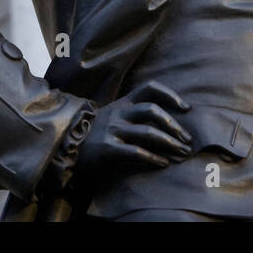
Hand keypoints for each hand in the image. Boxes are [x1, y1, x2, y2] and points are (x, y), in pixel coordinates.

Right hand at [74, 81, 193, 179]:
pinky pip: (136, 152)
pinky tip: (164, 164)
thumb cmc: (95, 134)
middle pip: (153, 111)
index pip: (150, 88)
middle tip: (187, 140)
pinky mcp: (108, 148)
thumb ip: (133, 115)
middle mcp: (119, 113)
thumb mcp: (113, 116)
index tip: (186, 108)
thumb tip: (165, 122)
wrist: (65, 148)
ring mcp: (113, 130)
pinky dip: (153, 158)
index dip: (170, 95)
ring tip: (182, 154)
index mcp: (123, 102)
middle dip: (175, 126)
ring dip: (170, 143)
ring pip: (148, 133)